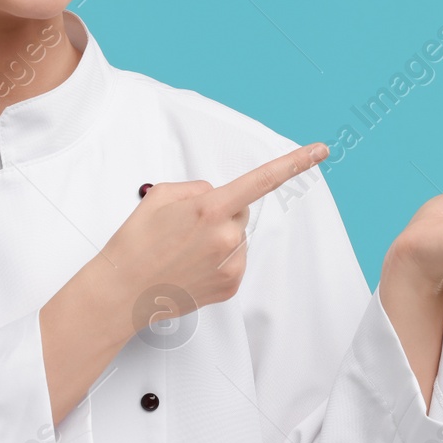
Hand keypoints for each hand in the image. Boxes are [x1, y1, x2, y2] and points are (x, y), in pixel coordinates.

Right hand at [91, 141, 330, 319]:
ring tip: (183, 251)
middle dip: (221, 212)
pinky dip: (218, 259)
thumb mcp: (160, 195)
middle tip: (185, 229)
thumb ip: (198, 189)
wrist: (121, 291)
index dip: (294, 163)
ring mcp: (231, 263)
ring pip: (237, 236)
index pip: (262, 179)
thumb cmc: (135, 243)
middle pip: (241, 210)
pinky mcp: (231, 285)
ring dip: (218, 238)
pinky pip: (235, 259)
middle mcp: (226, 236)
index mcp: (210, 208)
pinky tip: (191, 267)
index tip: (320, 150)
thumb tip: (218, 196)